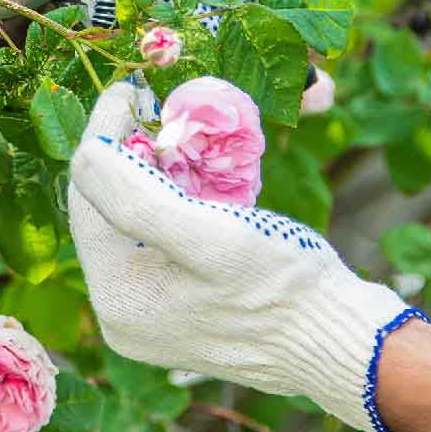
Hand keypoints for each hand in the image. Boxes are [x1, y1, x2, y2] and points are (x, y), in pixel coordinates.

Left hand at [67, 83, 423, 431]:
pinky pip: (166, 243)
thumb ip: (136, 199)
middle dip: (132, 156)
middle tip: (157, 106)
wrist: (346, 343)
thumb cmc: (284, 289)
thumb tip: (84, 154)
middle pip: (110, 214)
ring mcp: (155, 317)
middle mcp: (124, 314)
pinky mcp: (185, 312)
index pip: (89, 200)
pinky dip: (180, 204)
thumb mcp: (212, 237)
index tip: (127, 88)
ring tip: (181, 133)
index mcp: (118, 299)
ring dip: (157, 176)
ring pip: (139, 225)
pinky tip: (204, 177)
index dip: (104, 138)